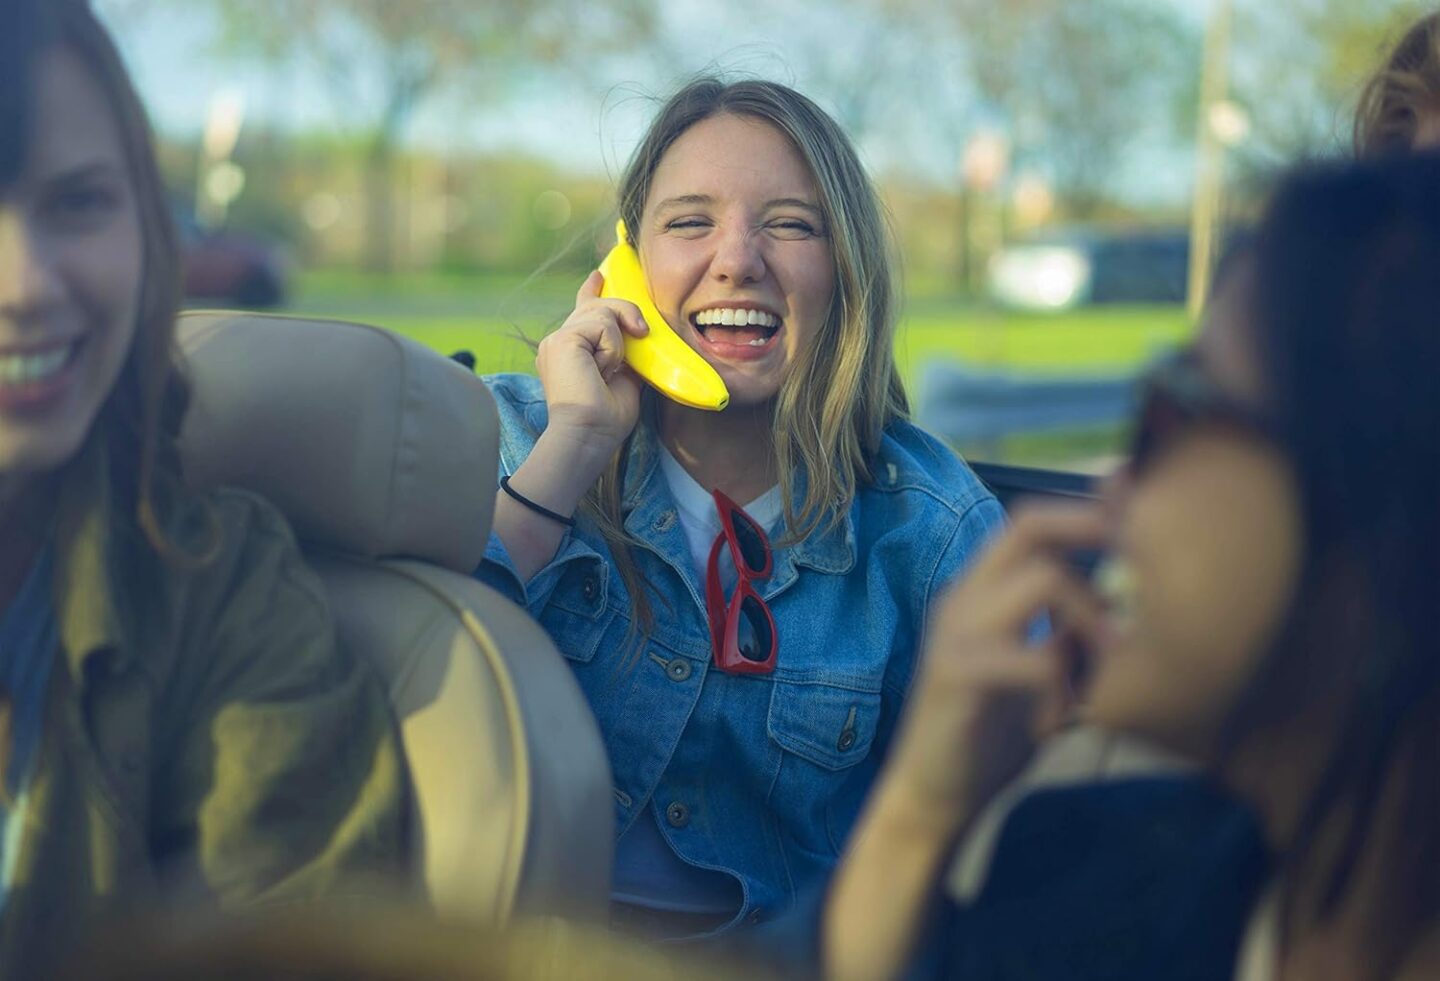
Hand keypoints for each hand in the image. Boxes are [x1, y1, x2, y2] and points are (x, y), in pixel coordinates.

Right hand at [536, 270, 648, 457]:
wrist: (588, 435)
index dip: (590, 291)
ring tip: (608, 371)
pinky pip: (603, 325)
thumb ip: (627, 356)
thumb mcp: (624, 380)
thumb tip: (640, 340)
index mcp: (571, 351)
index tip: (598, 276)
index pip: (581, 312)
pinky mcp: (563, 340)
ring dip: (618, 344)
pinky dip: (612, 348)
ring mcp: (557, 339)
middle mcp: (560, 342)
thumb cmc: (605, 419)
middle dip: (625, 313)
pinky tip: (601, 369)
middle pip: (598, 306)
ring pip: (604, 313)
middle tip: (641, 332)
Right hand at [883, 503, 1108, 835]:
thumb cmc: (989, 733)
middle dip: (1093, 529)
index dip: (1085, 513)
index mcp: (980, 593)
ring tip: (1112, 659)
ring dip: (1093, 615)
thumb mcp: (1040, 674)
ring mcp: (956, 634)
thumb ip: (1068, 638)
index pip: (1030, 523)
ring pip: (1042, 581)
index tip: (1137, 522)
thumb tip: (1123, 607)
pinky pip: (1032, 657)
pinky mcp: (957, 677)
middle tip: (1140, 559)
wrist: (933, 794)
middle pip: (1029, 527)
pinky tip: (1061, 718)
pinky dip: (1064, 683)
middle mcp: (963, 599)